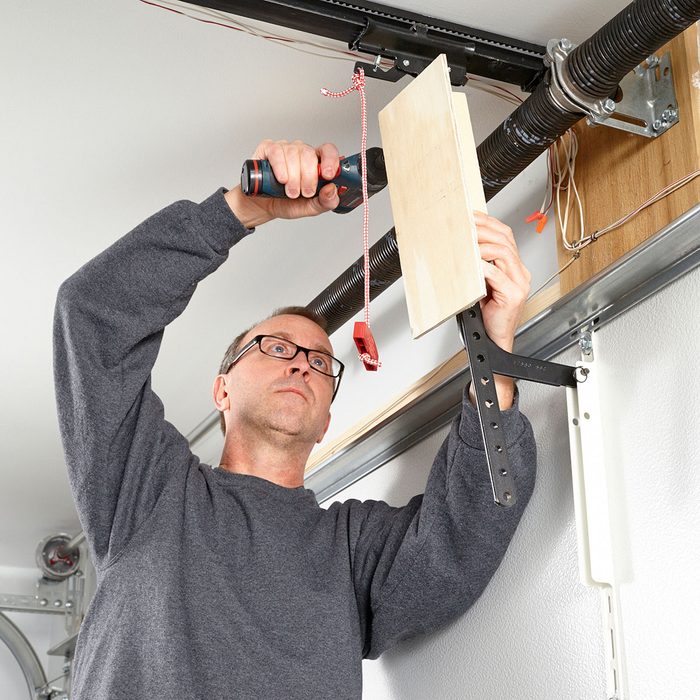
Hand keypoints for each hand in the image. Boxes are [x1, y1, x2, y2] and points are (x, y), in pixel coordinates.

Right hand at [225, 139, 340, 228]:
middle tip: (305, 192)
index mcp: (315, 162)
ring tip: (290, 192)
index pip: (328, 151)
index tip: (328, 175)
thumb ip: (326, 202)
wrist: (262, 206)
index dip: (331, 160)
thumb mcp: (310, 208)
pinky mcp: (267, 149)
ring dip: (293, 177)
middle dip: (308, 177)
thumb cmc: (286, 203)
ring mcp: (284, 148)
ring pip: (293, 153)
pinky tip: (281, 179)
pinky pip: (276, 152)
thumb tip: (332, 189)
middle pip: (309, 154)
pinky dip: (280, 167)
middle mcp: (300, 152)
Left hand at [469, 211, 530, 408]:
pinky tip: (472, 264)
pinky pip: (497, 274)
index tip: (471, 217)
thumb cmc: (486, 315)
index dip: (489, 224)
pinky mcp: (514, 295)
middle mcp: (521, 273)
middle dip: (483, 229)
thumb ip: (478, 266)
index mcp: (515, 268)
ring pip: (503, 253)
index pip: (506, 236)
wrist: (492, 341)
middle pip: (505, 240)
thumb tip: (460, 247)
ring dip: (482, 245)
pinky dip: (483, 267)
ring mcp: (520, 284)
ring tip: (466, 243)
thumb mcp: (481, 284)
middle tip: (465, 226)